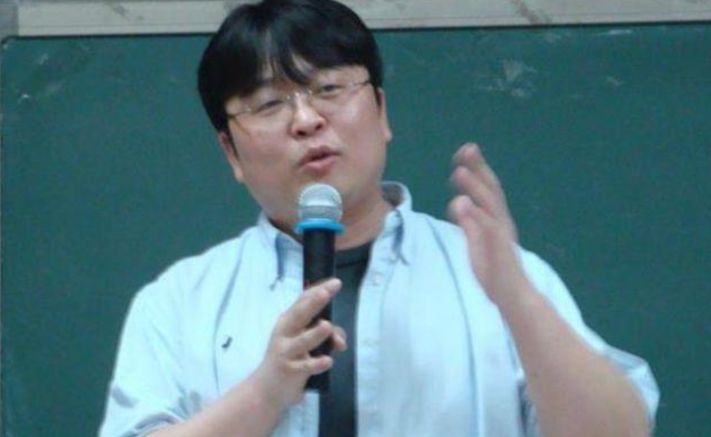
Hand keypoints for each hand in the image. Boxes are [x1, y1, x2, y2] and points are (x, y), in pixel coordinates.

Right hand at [252, 278, 346, 409]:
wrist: (265, 389)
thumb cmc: (287, 359)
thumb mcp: (300, 343)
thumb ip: (323, 337)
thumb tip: (340, 340)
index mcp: (288, 322)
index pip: (302, 301)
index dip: (318, 291)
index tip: (334, 283)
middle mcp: (285, 333)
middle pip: (300, 315)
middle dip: (314, 303)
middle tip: (326, 293)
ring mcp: (286, 352)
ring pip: (303, 341)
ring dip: (315, 334)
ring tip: (327, 326)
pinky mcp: (290, 370)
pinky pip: (306, 366)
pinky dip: (317, 363)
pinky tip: (328, 360)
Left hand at [448, 143, 527, 307]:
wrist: (512, 297)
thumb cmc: (494, 272)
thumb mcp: (475, 242)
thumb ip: (468, 223)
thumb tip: (458, 202)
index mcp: (495, 219)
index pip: (486, 189)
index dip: (476, 169)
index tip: (463, 152)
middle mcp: (501, 221)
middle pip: (491, 189)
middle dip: (479, 168)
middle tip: (466, 148)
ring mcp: (502, 234)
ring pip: (490, 205)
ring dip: (475, 186)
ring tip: (460, 171)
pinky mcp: (500, 248)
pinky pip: (488, 229)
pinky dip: (476, 214)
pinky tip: (462, 203)